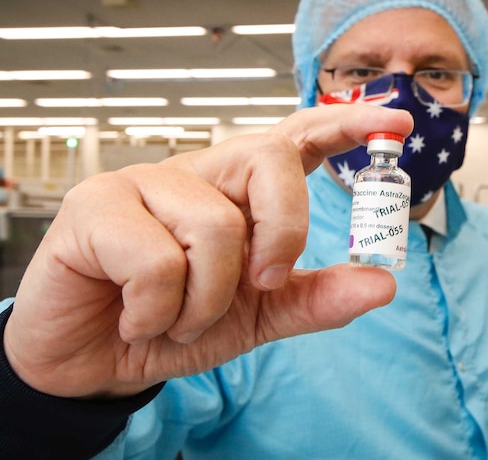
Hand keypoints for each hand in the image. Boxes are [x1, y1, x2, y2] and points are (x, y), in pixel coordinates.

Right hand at [3, 105, 412, 397]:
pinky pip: (158, 262)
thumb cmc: (171, 325)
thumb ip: (314, 299)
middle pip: (268, 157)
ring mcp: (142, 182)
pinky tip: (131, 315)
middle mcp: (194, 175)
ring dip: (205, 301)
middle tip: (265, 280)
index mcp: (236, 193)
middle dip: (286, 227)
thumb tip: (384, 283)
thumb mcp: (255, 319)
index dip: (344, 125)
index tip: (396, 123)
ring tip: (172, 317)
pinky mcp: (93, 204)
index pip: (294, 140)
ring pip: (216, 227)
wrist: (91, 364)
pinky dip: (156, 312)